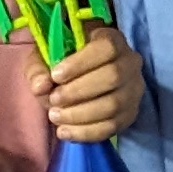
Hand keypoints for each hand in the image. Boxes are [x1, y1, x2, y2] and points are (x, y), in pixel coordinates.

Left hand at [37, 29, 143, 145]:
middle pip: (113, 77)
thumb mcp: (44, 58)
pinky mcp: (129, 114)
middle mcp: (130, 63)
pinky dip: (85, 132)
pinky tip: (64, 132)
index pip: (106, 48)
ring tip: (55, 116)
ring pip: (113, 105)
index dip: (81, 63)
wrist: (78, 79)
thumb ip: (39, 69)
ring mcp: (133, 90)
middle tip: (53, 99)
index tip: (56, 75)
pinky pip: (112, 127)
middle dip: (79, 91)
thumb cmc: (62, 62)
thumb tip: (41, 86)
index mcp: (112, 39)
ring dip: (80, 114)